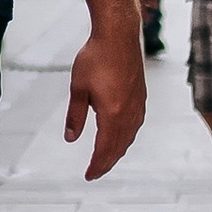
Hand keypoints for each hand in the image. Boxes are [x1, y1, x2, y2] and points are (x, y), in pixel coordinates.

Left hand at [63, 21, 146, 180]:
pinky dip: (126, 136)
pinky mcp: (141, 96)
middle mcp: (129, 113)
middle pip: (119, 147)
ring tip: (106, 158)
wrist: (119, 35)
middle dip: (106, 162)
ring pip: (129, 137)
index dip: (97, 165)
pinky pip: (135, 125)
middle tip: (95, 173)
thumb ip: (76, 115)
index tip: (88, 176)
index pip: (104, 149)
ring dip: (117, 151)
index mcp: (112, 114)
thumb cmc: (95, 58)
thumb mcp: (78, 88)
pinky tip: (121, 135)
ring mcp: (138, 105)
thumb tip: (71, 139)